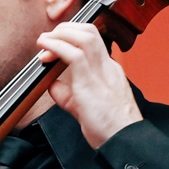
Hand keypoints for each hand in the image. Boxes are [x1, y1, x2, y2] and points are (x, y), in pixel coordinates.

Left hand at [37, 23, 142, 147]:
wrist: (124, 141)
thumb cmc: (109, 129)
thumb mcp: (82, 106)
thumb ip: (66, 93)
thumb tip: (51, 83)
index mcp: (109, 71)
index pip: (92, 40)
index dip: (70, 36)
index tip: (54, 44)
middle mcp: (107, 67)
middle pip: (89, 31)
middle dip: (65, 28)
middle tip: (48, 38)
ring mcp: (101, 72)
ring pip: (84, 36)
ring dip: (60, 33)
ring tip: (44, 40)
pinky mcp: (91, 82)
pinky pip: (74, 54)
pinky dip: (57, 47)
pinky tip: (46, 50)